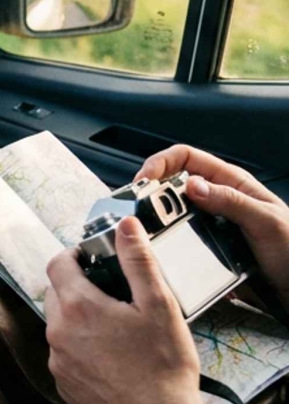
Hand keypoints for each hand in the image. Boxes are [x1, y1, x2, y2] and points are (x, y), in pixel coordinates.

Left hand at [44, 217, 203, 403]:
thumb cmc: (162, 367)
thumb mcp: (158, 305)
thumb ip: (138, 261)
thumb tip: (125, 227)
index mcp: (77, 307)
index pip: (58, 264)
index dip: (74, 254)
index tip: (92, 257)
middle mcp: (58, 332)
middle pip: (56, 293)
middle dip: (77, 286)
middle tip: (110, 292)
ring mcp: (57, 360)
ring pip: (59, 325)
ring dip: (78, 318)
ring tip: (115, 326)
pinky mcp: (63, 383)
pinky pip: (64, 353)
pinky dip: (80, 347)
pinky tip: (111, 356)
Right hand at [138, 145, 288, 305]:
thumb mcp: (267, 221)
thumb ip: (232, 201)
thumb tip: (192, 186)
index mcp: (231, 182)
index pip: (186, 157)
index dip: (160, 163)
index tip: (144, 181)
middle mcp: (216, 198)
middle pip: (170, 182)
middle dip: (150, 190)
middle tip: (137, 206)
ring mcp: (209, 221)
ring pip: (170, 210)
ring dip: (155, 216)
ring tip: (145, 226)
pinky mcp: (204, 244)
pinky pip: (176, 235)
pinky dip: (164, 238)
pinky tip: (162, 246)